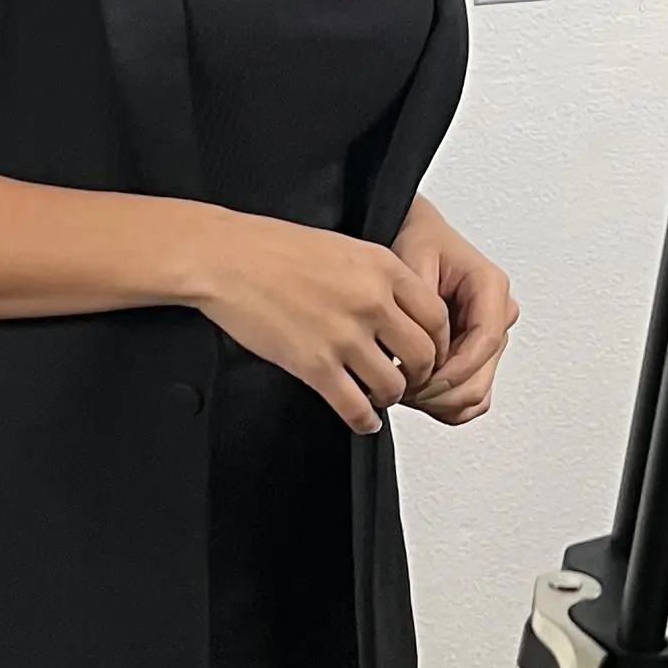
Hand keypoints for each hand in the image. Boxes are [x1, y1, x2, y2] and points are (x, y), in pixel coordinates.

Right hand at [190, 215, 450, 436]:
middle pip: (425, 355)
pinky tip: (363, 420)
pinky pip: (355, 406)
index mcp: (383, 269)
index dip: (440, 342)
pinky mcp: (314, 365)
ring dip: (391, 398)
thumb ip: (379, 276)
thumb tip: (402, 307)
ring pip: (394, 386)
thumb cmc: (275, 249)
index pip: (437, 316)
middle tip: (411, 379)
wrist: (227, 259)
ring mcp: (344, 336)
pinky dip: (364, 421)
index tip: (432, 352)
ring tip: (381, 397)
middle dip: (422, 375)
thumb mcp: (345, 246)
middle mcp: (371, 302)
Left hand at [393, 198, 518, 426]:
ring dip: (439, 402)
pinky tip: (419, 393)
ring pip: (477, 394)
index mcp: (491, 288)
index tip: (416, 380)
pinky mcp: (479, 356)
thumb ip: (420, 304)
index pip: (484, 343)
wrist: (416, 238)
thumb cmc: (417, 243)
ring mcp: (490, 339)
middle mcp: (497, 315)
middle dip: (438, 392)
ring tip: (404, 389)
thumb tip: (419, 347)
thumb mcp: (410, 261)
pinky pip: (472, 398)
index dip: (450, 371)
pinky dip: (446, 405)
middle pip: (479, 377)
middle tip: (400, 388)